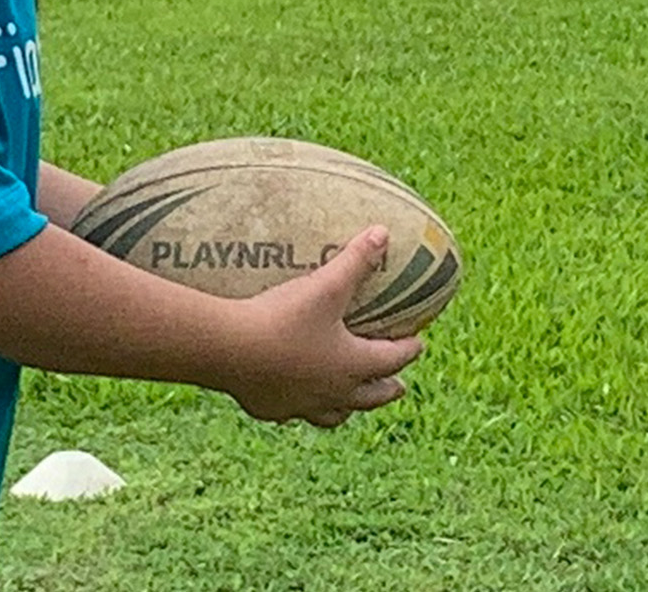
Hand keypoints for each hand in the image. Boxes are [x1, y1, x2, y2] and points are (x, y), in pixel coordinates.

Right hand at [227, 228, 426, 427]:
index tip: (418, 343)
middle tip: (399, 386)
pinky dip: (299, 408)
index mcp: (352, 364)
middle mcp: (332, 391)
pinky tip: (291, 402)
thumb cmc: (284, 318)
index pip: (391, 360)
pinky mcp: (270, 409)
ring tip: (349, 404)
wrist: (229, 350)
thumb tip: (382, 232)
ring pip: (333, 414)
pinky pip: (291, 414)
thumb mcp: (325, 286)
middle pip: (370, 397)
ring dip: (347, 408)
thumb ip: (356, 260)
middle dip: (386, 390)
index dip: (408, 350)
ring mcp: (300, 405)